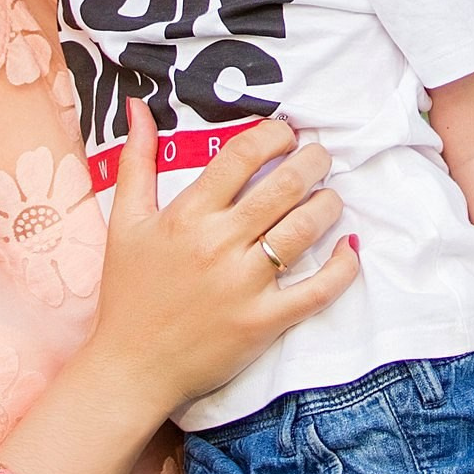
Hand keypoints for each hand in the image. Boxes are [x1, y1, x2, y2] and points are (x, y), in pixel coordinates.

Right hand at [85, 101, 359, 416]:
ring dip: (328, 205)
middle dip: (313, 162)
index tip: (287, 135)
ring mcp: (244, 284)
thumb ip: (136, 161)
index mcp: (187, 216)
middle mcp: (219, 244)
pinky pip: (317, 290)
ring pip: (304, 229)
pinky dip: (342, 267)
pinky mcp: (264, 322)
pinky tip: (349, 249)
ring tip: (330, 197)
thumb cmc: (128, 293)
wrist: (131, 368)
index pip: (242, 156)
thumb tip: (138, 106)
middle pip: (284, 186)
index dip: (274, 136)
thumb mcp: (124, 223)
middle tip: (320, 158)